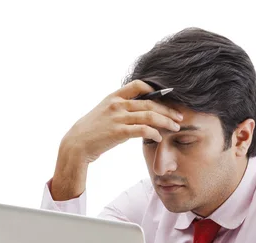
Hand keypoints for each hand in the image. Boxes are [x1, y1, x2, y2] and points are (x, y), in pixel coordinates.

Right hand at [61, 80, 182, 163]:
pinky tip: (159, 137)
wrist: (76, 144)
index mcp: (114, 97)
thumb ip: (119, 108)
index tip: (167, 97)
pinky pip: (142, 130)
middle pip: (150, 103)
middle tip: (179, 116)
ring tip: (176, 127)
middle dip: (168, 110)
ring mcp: (118, 118)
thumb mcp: (104, 112)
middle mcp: (117, 105)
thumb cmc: (91, 131)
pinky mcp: (119, 132)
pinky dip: (154, 133)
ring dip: (166, 122)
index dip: (154, 88)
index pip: (137, 85)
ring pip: (150, 116)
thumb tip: (137, 110)